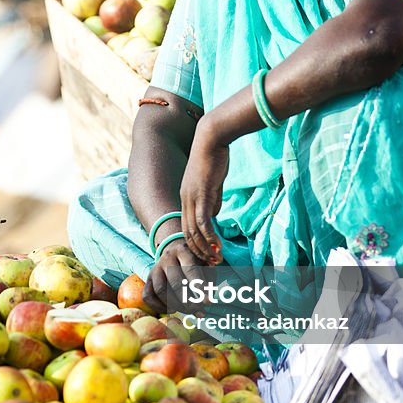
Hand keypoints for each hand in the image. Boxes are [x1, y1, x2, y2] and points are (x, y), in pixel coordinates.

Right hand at [142, 237, 207, 313]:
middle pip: (175, 282)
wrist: (175, 253)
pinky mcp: (147, 279)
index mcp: (183, 251)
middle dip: (188, 300)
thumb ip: (208, 280)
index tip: (208, 301)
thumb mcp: (205, 265)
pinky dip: (159, 306)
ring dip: (175, 305)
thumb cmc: (195, 262)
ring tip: (188, 311)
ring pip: (161, 290)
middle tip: (199, 310)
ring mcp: (155, 268)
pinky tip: (172, 310)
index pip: (190, 269)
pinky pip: (148, 296)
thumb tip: (207, 301)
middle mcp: (167, 258)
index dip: (199, 287)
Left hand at [180, 117, 228, 263]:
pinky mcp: (202, 195)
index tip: (206, 253)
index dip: (195, 242)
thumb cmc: (215, 156)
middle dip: (198, 251)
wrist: (212, 138)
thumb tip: (214, 214)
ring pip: (194, 231)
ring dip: (204, 248)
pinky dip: (209, 237)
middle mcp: (185, 199)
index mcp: (186, 197)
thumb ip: (212, 199)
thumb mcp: (213, 183)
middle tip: (210, 264)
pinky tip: (217, 247)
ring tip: (216, 260)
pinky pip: (203, 222)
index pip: (187, 226)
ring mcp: (191, 198)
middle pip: (187, 233)